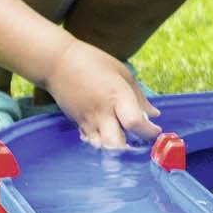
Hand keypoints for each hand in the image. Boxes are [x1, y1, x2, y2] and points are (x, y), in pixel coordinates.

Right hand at [42, 39, 160, 151]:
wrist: (58, 63)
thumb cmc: (93, 62)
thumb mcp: (123, 74)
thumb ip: (139, 98)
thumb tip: (153, 115)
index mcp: (117, 96)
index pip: (134, 123)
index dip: (148, 132)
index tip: (155, 130)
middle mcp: (102, 112)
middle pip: (116, 144)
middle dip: (130, 150)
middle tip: (139, 142)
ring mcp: (87, 120)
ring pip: (102, 147)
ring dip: (115, 148)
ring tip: (125, 139)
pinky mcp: (77, 123)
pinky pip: (91, 140)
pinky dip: (102, 142)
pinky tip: (109, 133)